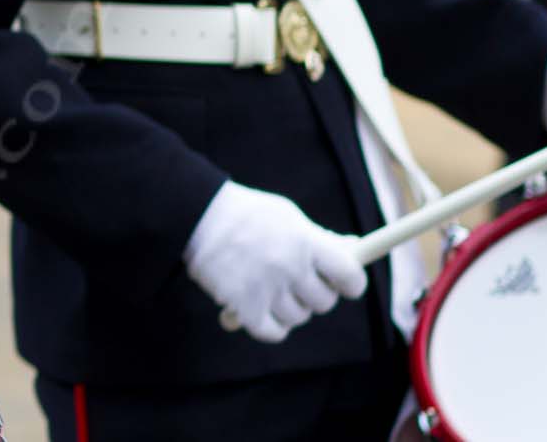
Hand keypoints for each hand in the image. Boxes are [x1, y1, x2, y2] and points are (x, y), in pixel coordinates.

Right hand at [184, 181, 365, 343]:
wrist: (194, 214)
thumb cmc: (245, 214)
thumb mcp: (286, 216)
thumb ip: (317, 237)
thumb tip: (352, 252)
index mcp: (305, 242)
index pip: (349, 277)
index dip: (350, 283)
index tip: (344, 283)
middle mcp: (289, 267)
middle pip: (323, 302)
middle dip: (315, 294)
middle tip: (298, 282)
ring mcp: (266, 289)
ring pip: (298, 317)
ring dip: (290, 308)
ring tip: (272, 290)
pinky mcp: (243, 307)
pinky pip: (272, 332)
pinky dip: (271, 326)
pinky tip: (262, 310)